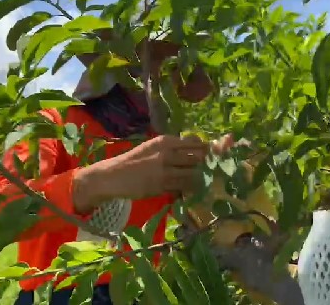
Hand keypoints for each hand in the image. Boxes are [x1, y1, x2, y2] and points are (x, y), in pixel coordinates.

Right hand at [74, 134, 234, 212]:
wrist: (113, 175)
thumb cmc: (134, 161)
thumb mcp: (153, 148)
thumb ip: (173, 149)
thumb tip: (197, 151)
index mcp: (166, 141)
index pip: (196, 142)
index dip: (209, 150)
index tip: (215, 156)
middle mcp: (167, 152)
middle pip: (199, 156)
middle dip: (208, 164)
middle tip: (212, 170)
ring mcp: (165, 169)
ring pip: (194, 172)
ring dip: (201, 177)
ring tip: (202, 180)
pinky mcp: (162, 184)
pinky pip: (185, 186)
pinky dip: (191, 187)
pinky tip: (191, 189)